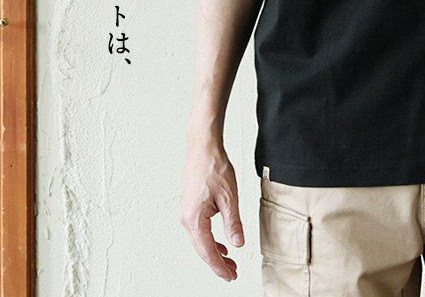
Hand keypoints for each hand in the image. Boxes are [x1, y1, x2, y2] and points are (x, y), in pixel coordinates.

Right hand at [179, 139, 243, 281]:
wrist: (203, 147)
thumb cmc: (214, 167)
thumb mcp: (230, 197)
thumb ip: (233, 223)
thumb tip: (238, 244)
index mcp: (194, 218)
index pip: (208, 250)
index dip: (220, 266)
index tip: (231, 276)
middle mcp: (186, 218)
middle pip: (202, 249)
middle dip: (217, 263)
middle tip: (233, 273)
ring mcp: (186, 212)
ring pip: (200, 240)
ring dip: (214, 252)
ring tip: (230, 262)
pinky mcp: (190, 206)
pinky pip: (199, 230)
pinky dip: (210, 240)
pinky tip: (221, 244)